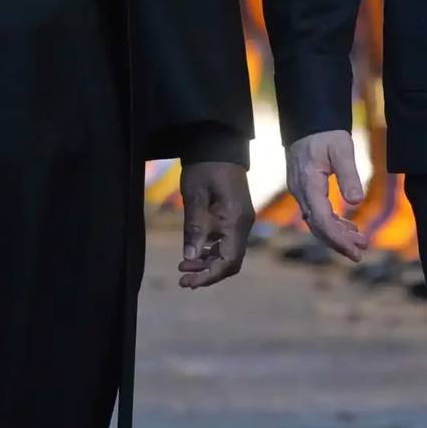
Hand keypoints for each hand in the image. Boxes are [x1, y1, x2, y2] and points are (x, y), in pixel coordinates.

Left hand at [177, 161, 253, 289]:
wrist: (218, 145)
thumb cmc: (205, 167)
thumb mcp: (195, 196)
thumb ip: (194, 227)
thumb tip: (190, 257)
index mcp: (235, 220)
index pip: (229, 260)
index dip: (210, 276)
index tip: (188, 282)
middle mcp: (243, 224)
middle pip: (231, 261)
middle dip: (208, 274)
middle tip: (182, 278)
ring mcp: (241, 220)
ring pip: (229, 253)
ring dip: (208, 264)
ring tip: (183, 268)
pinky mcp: (235, 216)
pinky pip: (227, 242)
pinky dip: (211, 252)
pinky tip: (195, 253)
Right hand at [285, 130, 368, 262]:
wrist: (310, 122)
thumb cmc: (326, 133)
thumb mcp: (342, 149)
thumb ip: (349, 174)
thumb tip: (357, 201)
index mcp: (308, 184)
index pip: (322, 219)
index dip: (338, 238)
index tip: (355, 249)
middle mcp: (300, 191)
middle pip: (318, 226)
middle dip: (338, 242)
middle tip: (360, 254)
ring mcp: (300, 192)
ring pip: (317, 222)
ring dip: (337, 234)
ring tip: (360, 242)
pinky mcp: (305, 190)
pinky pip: (317, 213)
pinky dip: (332, 223)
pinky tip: (348, 227)